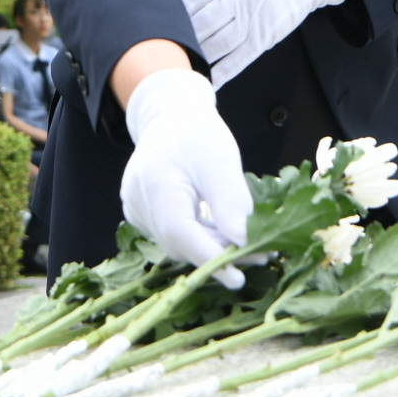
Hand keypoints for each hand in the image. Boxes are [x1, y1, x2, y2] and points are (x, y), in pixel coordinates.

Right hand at [119, 69, 251, 287]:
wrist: (170, 118)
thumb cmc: (196, 133)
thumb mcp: (221, 161)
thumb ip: (231, 203)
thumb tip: (243, 243)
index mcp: (155, 183)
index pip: (181, 233)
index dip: (209, 259)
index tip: (238, 278)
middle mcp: (138, 202)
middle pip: (180, 242)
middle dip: (220, 254)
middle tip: (260, 255)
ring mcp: (137, 210)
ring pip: (178, 243)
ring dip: (212, 248)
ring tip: (250, 247)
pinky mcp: (143, 215)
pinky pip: (173, 235)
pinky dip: (199, 238)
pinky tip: (225, 236)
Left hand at [181, 0, 350, 87]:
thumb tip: (183, 4)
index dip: (176, 16)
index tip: (164, 26)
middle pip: (202, 23)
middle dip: (185, 38)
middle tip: (169, 50)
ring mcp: (254, 16)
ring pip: (219, 43)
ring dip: (201, 56)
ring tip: (186, 63)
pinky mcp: (267, 33)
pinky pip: (241, 56)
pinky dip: (224, 70)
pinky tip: (210, 78)